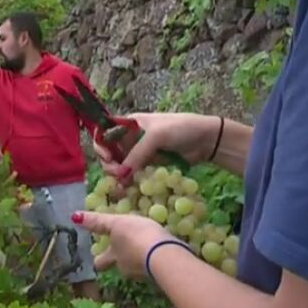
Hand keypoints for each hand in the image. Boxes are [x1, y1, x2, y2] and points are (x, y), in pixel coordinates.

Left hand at [71, 210, 178, 280]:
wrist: (164, 254)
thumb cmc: (137, 236)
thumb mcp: (116, 224)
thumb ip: (98, 222)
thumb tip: (74, 217)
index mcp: (114, 257)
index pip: (101, 261)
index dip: (99, 258)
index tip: (96, 258)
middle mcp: (127, 269)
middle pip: (120, 268)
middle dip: (121, 262)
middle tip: (125, 254)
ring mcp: (145, 273)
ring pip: (139, 267)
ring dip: (141, 259)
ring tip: (149, 248)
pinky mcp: (163, 273)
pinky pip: (156, 266)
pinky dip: (157, 260)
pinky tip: (165, 252)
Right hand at [95, 113, 218, 179]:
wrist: (206, 140)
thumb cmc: (181, 129)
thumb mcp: (156, 137)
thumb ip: (137, 154)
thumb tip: (120, 175)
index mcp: (130, 122)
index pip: (105, 131)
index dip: (101, 144)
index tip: (108, 157)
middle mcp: (131, 136)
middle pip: (110, 150)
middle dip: (109, 162)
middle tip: (116, 173)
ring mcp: (140, 151)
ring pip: (120, 163)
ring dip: (118, 173)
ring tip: (123, 182)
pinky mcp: (149, 163)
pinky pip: (134, 171)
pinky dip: (130, 178)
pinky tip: (129, 185)